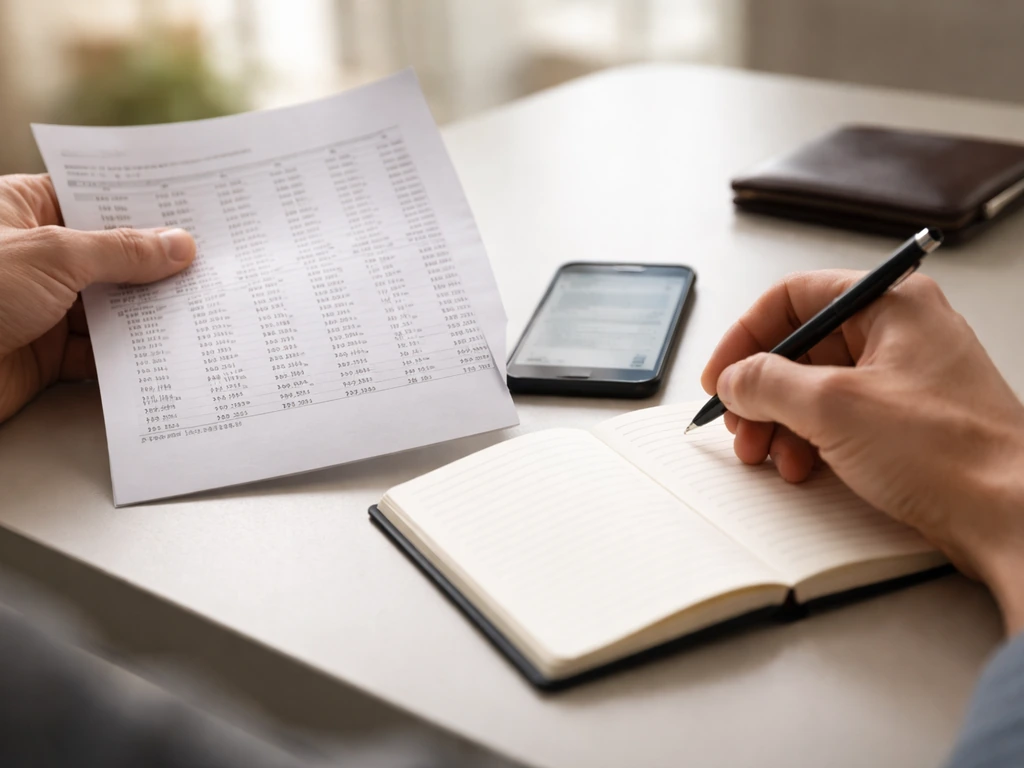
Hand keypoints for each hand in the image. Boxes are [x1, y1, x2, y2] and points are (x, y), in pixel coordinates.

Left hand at [0, 174, 194, 422]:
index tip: (191, 207)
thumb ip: (120, 251)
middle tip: (209, 261)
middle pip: (109, 254)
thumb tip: (176, 244)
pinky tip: (165, 348)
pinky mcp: (44, 354)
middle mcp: (33, 256)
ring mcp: (40, 306)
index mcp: (20, 210)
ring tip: (199, 305)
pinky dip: (130, 353)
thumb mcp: (52, 256)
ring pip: (109, 304)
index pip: (93, 196)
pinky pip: (100, 351)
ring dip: (148, 310)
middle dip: (155, 262)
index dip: (141, 202)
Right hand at [702, 270, 1023, 633]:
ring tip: (766, 453)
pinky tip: (801, 467)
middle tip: (739, 421)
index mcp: (893, 305)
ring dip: (779, 422)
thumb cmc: (952, 454)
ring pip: (816, 387)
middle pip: (803, 346)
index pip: (795, 296)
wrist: (1011, 517)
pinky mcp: (906, 423)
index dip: (747, 334)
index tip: (721, 372)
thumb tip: (734, 377)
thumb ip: (766, 382)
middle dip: (761, 390)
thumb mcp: (833, 407)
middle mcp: (901, 334)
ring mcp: (904, 380)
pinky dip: (809, 441)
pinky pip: (839, 418)